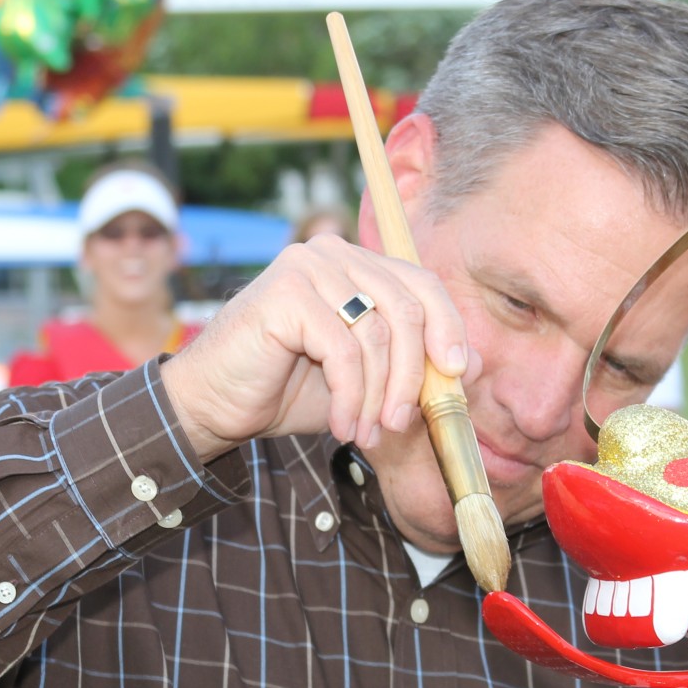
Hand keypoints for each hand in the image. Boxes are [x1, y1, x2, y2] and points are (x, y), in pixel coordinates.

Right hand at [158, 234, 467, 461]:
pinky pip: (344, 350)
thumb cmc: (288, 390)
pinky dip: (352, 397)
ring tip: (369, 434)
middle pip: (406, 307)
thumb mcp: (366, 381)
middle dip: (413, 375)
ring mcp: (308, 267)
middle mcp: (334, 254)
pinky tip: (345, 426)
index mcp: (357, 264)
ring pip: (378, 333)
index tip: (455, 374)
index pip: (422, 284)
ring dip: (379, 396)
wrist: (214, 404)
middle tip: (403, 423)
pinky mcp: (287, 292)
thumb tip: (472, 363)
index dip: (448, 328)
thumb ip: (412, 366)